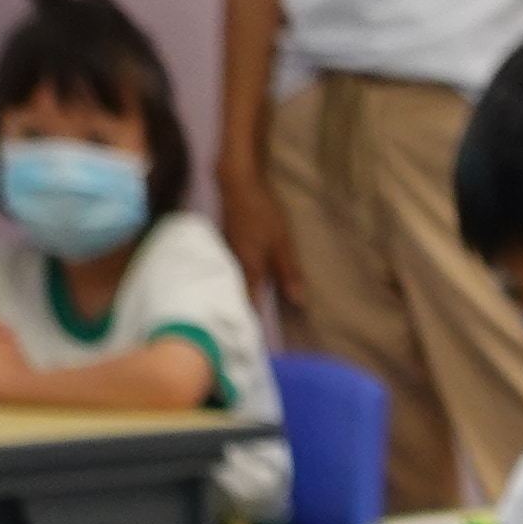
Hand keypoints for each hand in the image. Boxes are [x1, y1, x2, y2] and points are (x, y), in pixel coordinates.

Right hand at [224, 143, 292, 320]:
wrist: (237, 182)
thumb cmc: (263, 213)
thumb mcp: (282, 243)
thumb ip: (289, 272)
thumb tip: (298, 303)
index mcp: (249, 269)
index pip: (250, 304)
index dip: (254, 322)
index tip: (256, 342)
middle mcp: (233, 266)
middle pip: (237, 295)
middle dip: (243, 313)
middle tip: (247, 333)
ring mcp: (226, 254)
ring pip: (231, 282)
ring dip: (238, 297)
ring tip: (242, 315)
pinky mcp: (225, 243)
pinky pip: (228, 269)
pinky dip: (234, 280)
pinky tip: (238, 284)